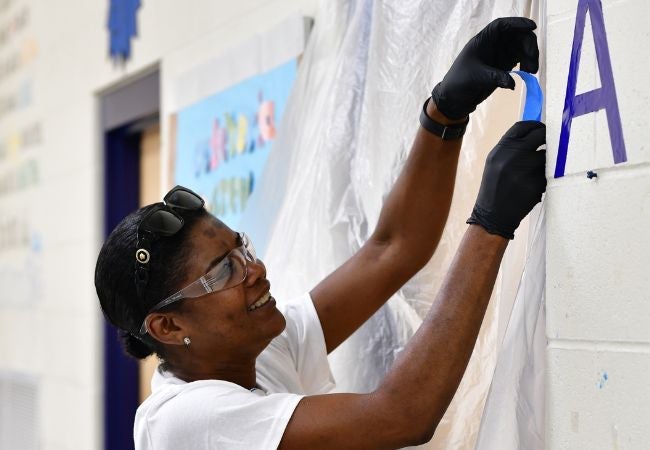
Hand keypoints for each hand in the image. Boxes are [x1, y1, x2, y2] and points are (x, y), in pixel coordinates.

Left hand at [431, 17, 538, 119]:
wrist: (455, 97)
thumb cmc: (460, 81)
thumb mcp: (476, 77)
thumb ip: (495, 77)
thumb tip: (512, 82)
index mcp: (483, 40)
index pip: (502, 26)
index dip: (517, 23)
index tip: (532, 27)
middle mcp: (494, 44)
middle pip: (517, 36)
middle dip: (528, 45)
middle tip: (533, 62)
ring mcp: (500, 54)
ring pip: (521, 48)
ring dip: (530, 56)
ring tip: (531, 71)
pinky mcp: (504, 66)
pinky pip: (521, 59)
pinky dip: (527, 64)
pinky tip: (528, 73)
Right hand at [467, 121, 545, 238]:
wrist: (492, 214)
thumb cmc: (494, 186)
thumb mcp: (495, 162)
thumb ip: (511, 147)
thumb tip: (534, 133)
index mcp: (501, 149)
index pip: (523, 126)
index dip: (536, 126)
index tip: (542, 129)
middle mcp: (513, 156)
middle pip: (541, 136)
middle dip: (548, 139)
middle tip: (550, 144)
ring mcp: (526, 170)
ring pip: (547, 156)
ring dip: (545, 162)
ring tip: (533, 174)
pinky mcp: (537, 184)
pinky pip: (548, 174)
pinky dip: (544, 179)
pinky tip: (532, 187)